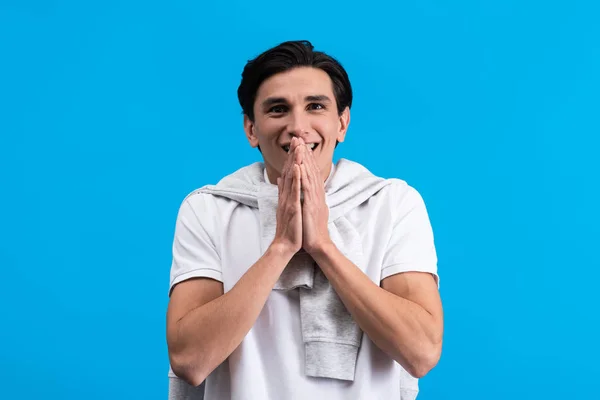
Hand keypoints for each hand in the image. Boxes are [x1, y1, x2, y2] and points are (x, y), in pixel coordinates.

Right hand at [272, 137, 303, 255]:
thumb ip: (284, 193)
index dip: (291, 158)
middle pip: (288, 171)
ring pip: (291, 177)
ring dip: (294, 161)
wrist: (285, 245)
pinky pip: (294, 190)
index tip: (296, 145)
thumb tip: (282, 180)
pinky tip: (297, 166)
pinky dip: (295, 177)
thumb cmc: (289, 228)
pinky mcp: (292, 207)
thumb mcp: (286, 207)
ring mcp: (288, 200)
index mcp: (286, 195)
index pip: (289, 173)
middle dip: (292, 154)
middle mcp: (285, 195)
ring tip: (297, 147)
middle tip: (296, 138)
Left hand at [299, 144, 331, 254]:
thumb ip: (304, 197)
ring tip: (300, 147)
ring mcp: (315, 199)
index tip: (300, 146)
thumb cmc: (312, 229)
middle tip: (300, 139)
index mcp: (315, 195)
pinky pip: (307, 188)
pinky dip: (304, 176)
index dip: (306, 158)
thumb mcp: (308, 209)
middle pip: (312, 170)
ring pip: (310, 176)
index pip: (311, 173)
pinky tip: (300, 166)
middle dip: (305, 154)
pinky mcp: (311, 206)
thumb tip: (300, 188)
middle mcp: (317, 194)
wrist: (318, 245)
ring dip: (305, 161)